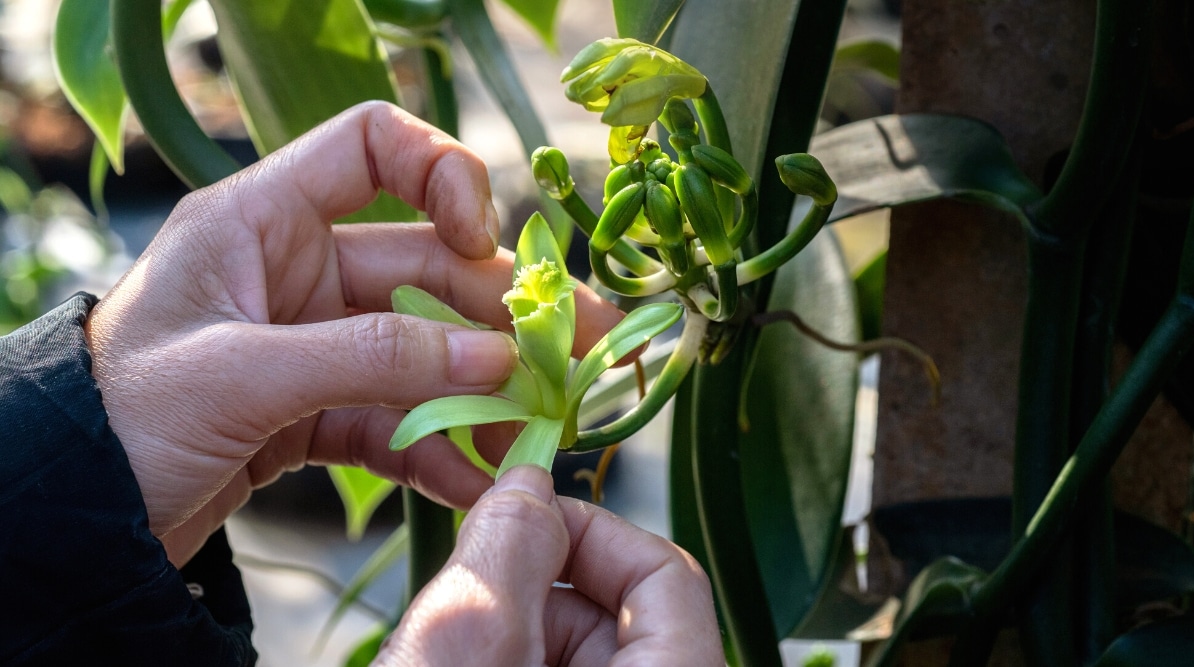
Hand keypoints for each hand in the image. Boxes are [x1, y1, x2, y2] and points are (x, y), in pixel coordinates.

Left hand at [84, 102, 625, 564]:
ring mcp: (311, 344)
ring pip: (423, 349)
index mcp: (263, 221)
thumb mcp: (242, 376)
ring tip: (543, 425)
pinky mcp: (314, 412)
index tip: (484, 241)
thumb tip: (496, 358)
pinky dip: (437, 446)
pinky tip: (475, 477)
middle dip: (502, 309)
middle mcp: (295, 272)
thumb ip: (373, 359)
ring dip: (483, 387)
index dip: (443, 176)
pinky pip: (394, 417)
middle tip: (575, 348)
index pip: (374, 147)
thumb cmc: (119, 420)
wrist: (66, 520)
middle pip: (426, 266)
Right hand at [379, 466, 723, 665]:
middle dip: (536, 578)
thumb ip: (509, 545)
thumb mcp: (467, 639)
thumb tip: (530, 481)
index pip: (666, 573)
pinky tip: (454, 658)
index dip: (588, 526)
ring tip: (448, 641)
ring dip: (512, 622)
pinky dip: (505, 655)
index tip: (515, 516)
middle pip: (619, 606)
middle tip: (464, 583)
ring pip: (577, 643)